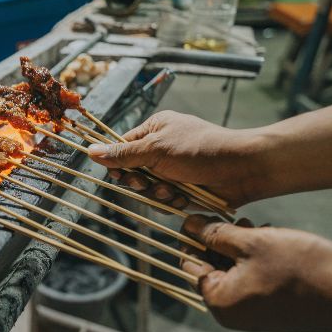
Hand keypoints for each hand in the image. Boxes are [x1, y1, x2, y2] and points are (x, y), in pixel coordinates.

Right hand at [87, 110, 267, 207]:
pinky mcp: (184, 189)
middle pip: (133, 172)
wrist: (241, 169)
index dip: (118, 163)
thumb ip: (123, 154)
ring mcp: (174, 170)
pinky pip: (165, 201)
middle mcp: (162, 149)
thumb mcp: (156, 149)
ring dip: (157, 193)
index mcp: (154, 130)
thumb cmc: (201, 150)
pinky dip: (172, 202)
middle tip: (147, 182)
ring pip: (148, 190)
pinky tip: (184, 197)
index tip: (121, 174)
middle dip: (140, 182)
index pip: (122, 147)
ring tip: (173, 190)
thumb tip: (90, 150)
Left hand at [180, 215, 331, 331]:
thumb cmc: (301, 268)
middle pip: (212, 267)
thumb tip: (188, 226)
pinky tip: (273, 241)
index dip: (194, 236)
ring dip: (242, 247)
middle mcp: (233, 313)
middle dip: (221, 241)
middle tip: (237, 219)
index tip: (203, 214)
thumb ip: (216, 234)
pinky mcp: (274, 309)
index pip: (190, 262)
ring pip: (235, 271)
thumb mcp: (252, 242)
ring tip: (258, 228)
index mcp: (219, 301)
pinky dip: (258, 259)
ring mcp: (254, 314)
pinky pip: (254, 280)